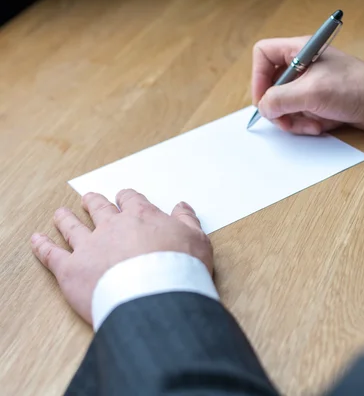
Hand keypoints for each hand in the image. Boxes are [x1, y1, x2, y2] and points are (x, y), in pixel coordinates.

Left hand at [31, 189, 212, 324]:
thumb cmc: (179, 268)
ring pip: (72, 227)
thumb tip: (183, 206)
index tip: (124, 197)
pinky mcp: (71, 269)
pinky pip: (51, 254)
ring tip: (60, 214)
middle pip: (99, 209)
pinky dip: (42, 246)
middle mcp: (113, 227)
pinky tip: (36, 240)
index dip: (127, 198)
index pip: (131, 200)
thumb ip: (187, 221)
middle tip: (89, 199)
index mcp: (142, 217)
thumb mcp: (197, 240)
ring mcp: (89, 246)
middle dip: (94, 203)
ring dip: (65, 219)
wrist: (155, 296)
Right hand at [252, 36, 363, 134]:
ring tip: (312, 124)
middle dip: (278, 107)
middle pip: (272, 86)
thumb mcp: (310, 93)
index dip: (258, 78)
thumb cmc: (354, 88)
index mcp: (300, 51)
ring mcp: (311, 85)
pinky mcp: (320, 101)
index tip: (265, 99)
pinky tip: (322, 125)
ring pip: (285, 105)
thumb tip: (264, 108)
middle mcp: (303, 65)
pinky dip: (307, 124)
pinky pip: (301, 115)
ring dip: (294, 120)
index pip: (263, 55)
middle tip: (286, 120)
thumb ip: (280, 99)